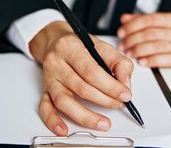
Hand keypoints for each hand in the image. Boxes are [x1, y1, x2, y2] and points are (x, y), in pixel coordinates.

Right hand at [29, 21, 133, 135]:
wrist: (55, 41)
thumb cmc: (79, 46)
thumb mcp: (101, 46)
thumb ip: (118, 62)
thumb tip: (125, 84)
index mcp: (71, 47)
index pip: (92, 70)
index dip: (110, 86)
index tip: (125, 95)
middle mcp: (57, 62)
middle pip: (81, 87)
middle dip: (104, 100)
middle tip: (119, 105)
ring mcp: (49, 78)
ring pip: (64, 101)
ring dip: (85, 116)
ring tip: (102, 123)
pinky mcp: (44, 90)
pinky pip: (45, 108)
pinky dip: (53, 121)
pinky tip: (64, 129)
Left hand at [116, 13, 170, 74]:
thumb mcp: (164, 27)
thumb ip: (144, 22)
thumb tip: (125, 18)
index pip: (150, 19)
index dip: (133, 25)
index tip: (122, 32)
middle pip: (152, 33)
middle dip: (133, 39)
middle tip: (123, 45)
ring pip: (157, 46)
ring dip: (140, 50)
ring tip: (130, 53)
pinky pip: (166, 59)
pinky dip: (152, 60)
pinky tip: (143, 62)